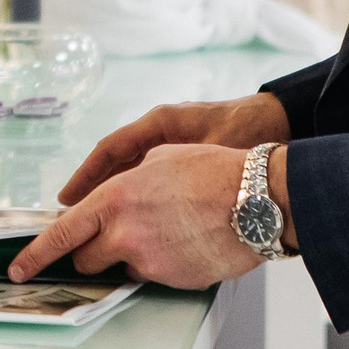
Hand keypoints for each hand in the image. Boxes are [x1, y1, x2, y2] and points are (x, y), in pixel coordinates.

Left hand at [8, 141, 287, 288]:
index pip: (61, 235)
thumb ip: (128, 179)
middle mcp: (123, 233)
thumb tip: (116, 191)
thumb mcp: (160, 158)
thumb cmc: (214, 172)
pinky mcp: (172, 280)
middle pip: (86, 260)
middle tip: (117, 237)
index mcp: (114, 198)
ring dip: (134, 257)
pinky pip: (155, 276)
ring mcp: (148, 261)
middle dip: (94, 253)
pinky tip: (188, 242)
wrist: (258, 200)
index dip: (34, 256)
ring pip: (124, 268)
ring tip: (171, 231)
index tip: (18, 270)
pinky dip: (164, 264)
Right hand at [60, 92, 287, 206]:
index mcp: (161, 123)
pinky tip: (137, 223)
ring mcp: (173, 145)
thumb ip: (181, 174)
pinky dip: (140, 199)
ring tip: (97, 227)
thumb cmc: (249, 132)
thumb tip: (149, 207)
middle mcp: (161, 133)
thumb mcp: (211, 151)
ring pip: (132, 174)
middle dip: (93, 192)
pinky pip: (152, 180)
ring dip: (115, 198)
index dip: (86, 176)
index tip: (66, 200)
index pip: (111, 149)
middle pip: (116, 164)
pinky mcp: (186, 158)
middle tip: (74, 222)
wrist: (282, 121)